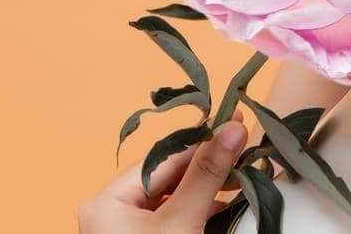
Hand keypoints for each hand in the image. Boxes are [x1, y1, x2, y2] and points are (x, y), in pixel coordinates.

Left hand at [78, 116, 251, 232]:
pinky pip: (171, 221)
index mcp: (106, 201)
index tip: (237, 126)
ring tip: (240, 181)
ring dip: (206, 192)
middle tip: (244, 154)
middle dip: (206, 169)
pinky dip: (197, 214)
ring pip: (171, 200)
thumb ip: (207, 175)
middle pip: (166, 177)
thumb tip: (232, 128)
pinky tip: (224, 210)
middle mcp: (108, 214)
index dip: (202, 143)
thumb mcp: (183, 223)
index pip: (162, 159)